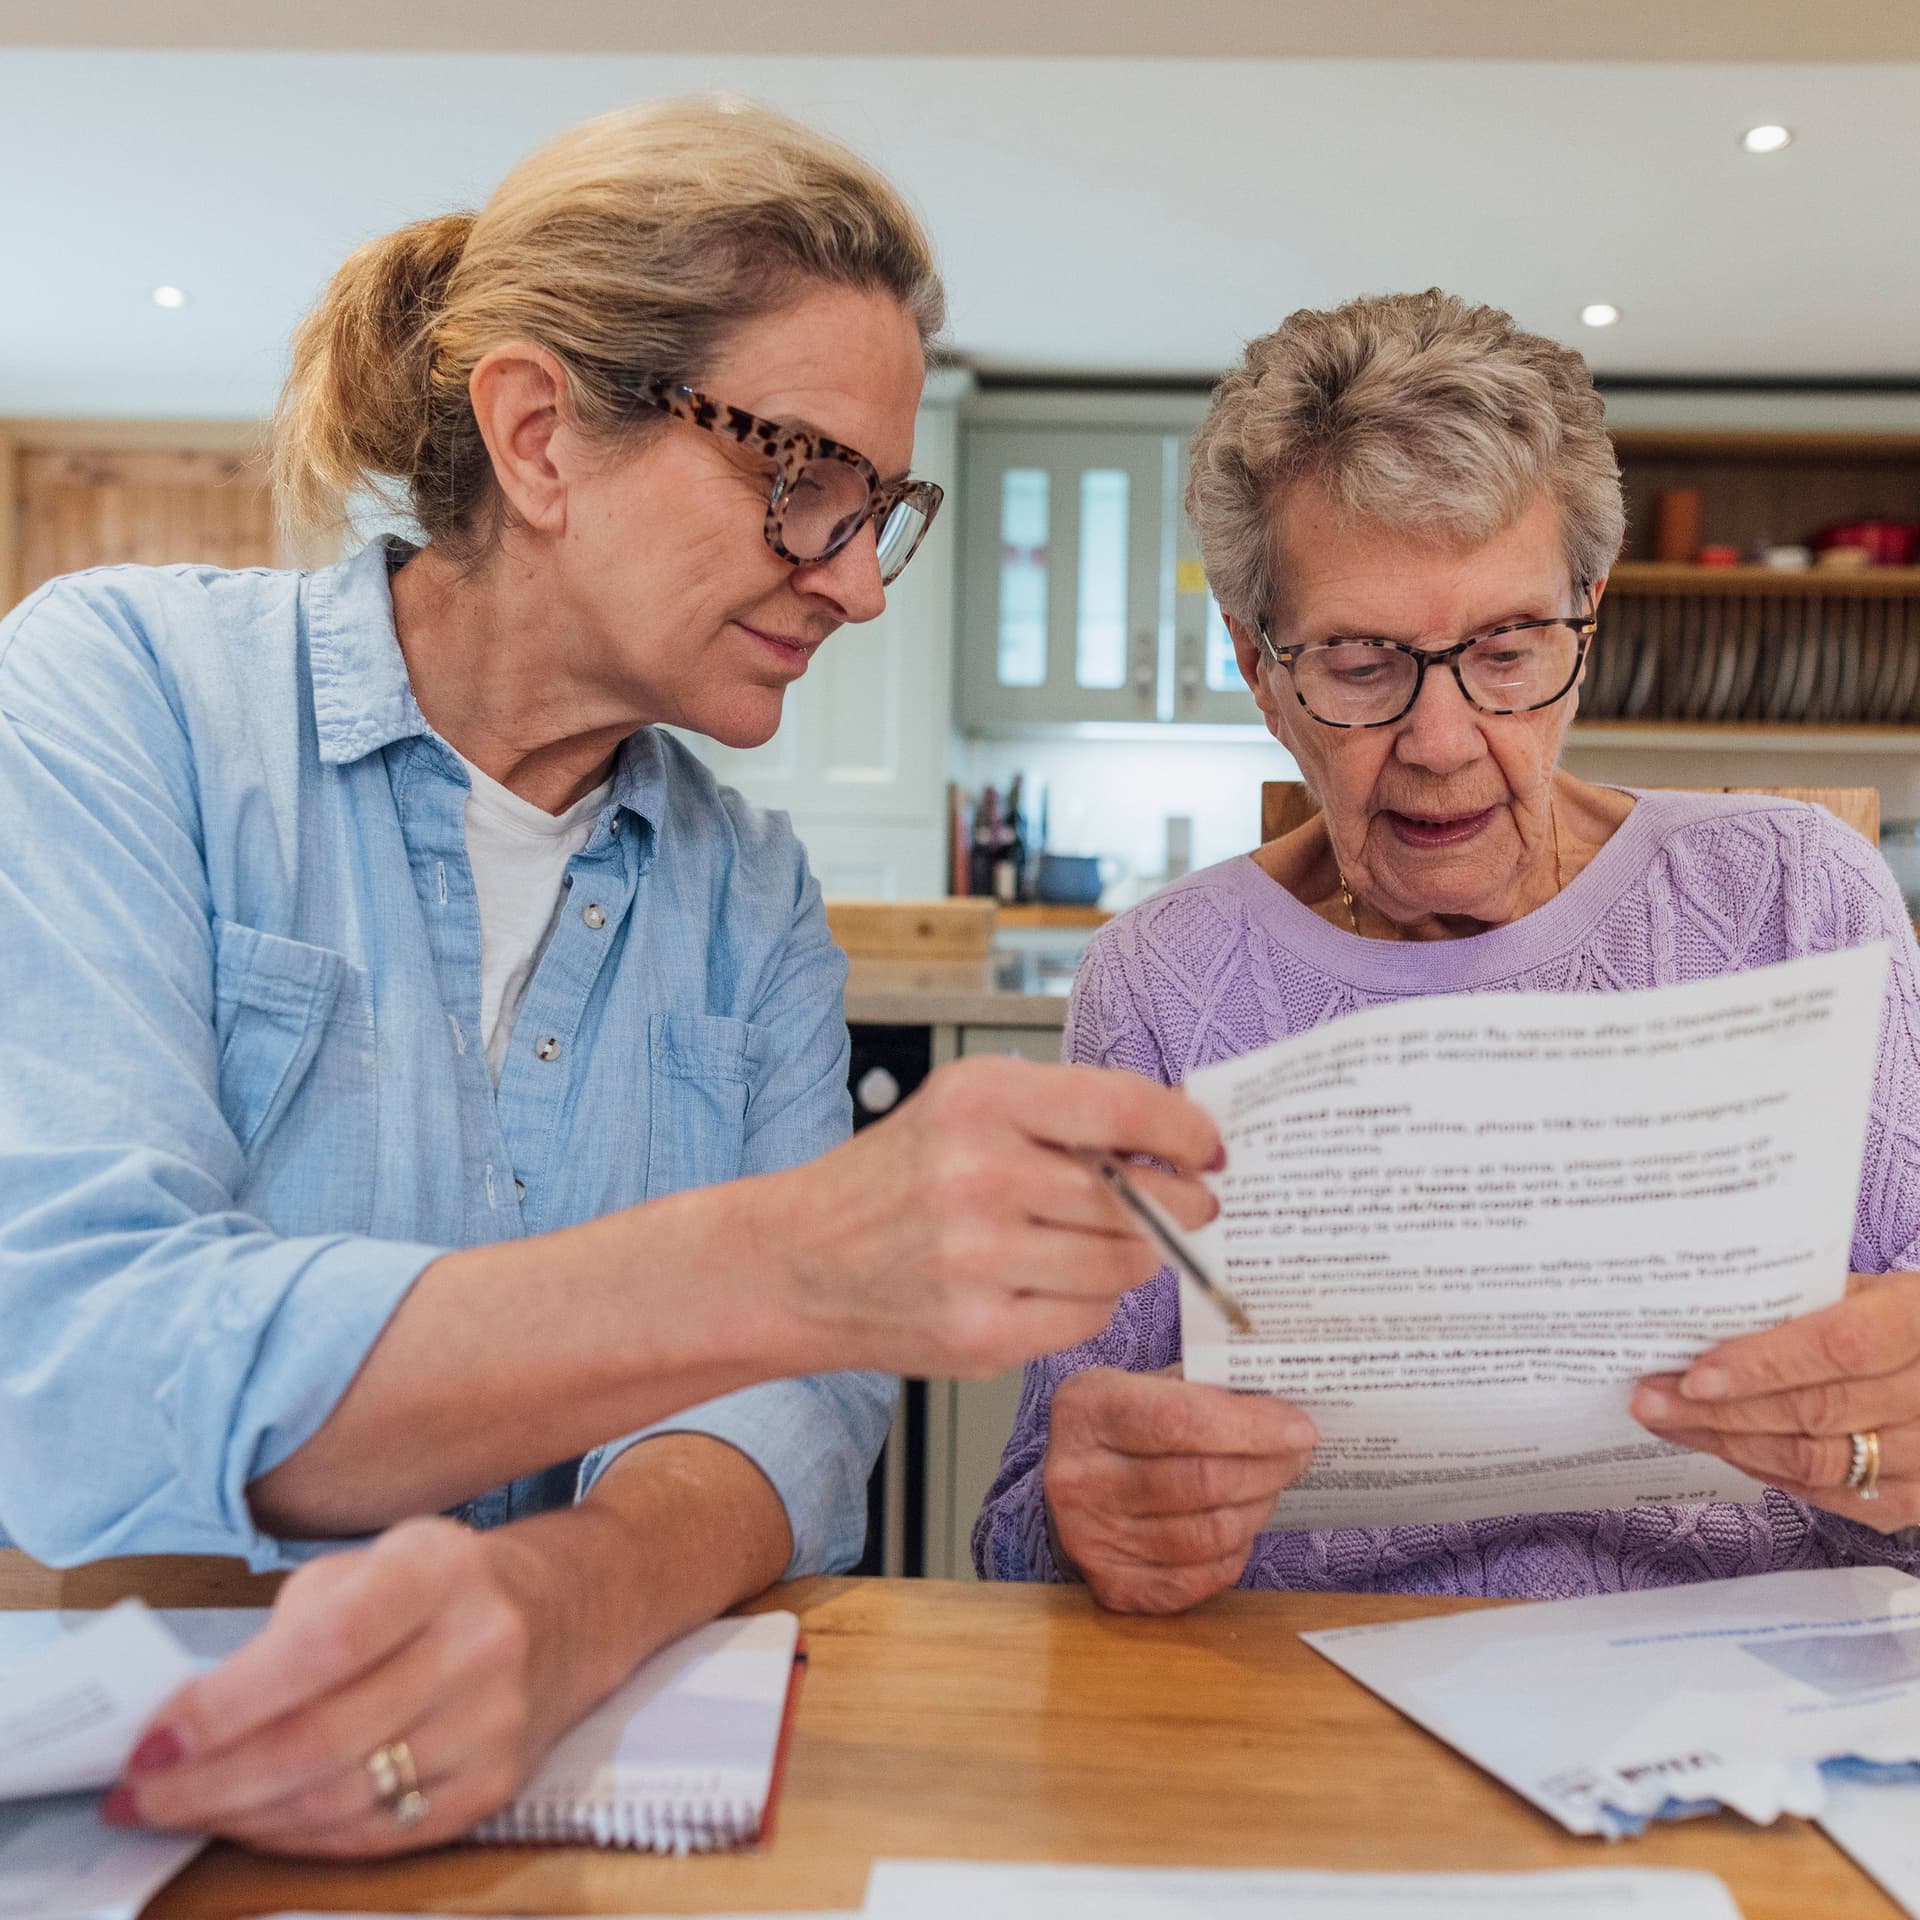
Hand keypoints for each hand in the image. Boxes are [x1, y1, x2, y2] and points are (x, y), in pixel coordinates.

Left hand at [103, 1516, 600, 1857]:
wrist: (570, 1609)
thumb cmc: (441, 1583)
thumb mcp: (373, 1562)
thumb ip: (290, 1631)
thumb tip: (188, 1720)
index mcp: (439, 1569)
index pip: (322, 1649)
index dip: (227, 1704)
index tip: (151, 1740)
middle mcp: (478, 1646)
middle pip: (320, 1742)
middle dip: (208, 1781)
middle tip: (138, 1794)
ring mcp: (494, 1725)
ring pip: (339, 1802)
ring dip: (241, 1817)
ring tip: (182, 1808)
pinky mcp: (496, 1787)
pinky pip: (375, 1836)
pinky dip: (298, 1838)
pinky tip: (254, 1821)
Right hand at [769, 1057, 1223, 1379]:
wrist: (796, 1262)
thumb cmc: (892, 1181)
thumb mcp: (965, 1108)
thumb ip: (1065, 1111)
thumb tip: (1176, 1129)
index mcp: (981, 1099)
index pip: (1125, 1109)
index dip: (1186, 1131)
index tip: (1209, 1147)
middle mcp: (977, 1173)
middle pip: (1137, 1198)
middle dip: (1182, 1206)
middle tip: (1193, 1207)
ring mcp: (977, 1260)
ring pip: (1122, 1264)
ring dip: (1134, 1257)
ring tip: (1106, 1244)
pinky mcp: (979, 1334)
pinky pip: (1087, 1319)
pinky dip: (1090, 1303)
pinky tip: (1056, 1283)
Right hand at [1043, 1366, 1316, 1612]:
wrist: (1073, 1478)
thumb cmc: (1129, 1423)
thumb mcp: (1151, 1385)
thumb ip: (1208, 1392)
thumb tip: (1287, 1412)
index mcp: (1086, 1409)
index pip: (1180, 1420)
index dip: (1251, 1427)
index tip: (1300, 1429)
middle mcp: (1077, 1477)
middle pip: (1201, 1481)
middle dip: (1267, 1468)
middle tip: (1297, 1455)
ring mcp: (1089, 1538)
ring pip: (1208, 1534)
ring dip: (1256, 1509)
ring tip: (1270, 1486)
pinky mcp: (1111, 1586)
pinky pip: (1199, 1579)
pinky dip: (1233, 1554)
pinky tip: (1239, 1526)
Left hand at [1631, 1272, 1919, 1531]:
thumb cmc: (1898, 1321)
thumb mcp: (1867, 1291)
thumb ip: (1803, 1305)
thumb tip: (1702, 1324)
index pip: (1840, 1347)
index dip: (1764, 1365)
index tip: (1694, 1375)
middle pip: (1817, 1412)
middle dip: (1720, 1410)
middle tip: (1650, 1399)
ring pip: (1816, 1461)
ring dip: (1729, 1443)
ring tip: (1667, 1422)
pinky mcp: (1917, 1502)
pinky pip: (1829, 1494)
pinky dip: (1764, 1468)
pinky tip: (1718, 1445)